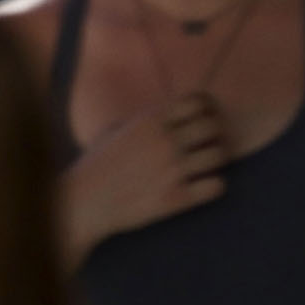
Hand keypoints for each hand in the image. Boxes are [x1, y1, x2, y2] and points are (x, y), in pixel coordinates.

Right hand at [64, 90, 227, 255]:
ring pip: (219, 154)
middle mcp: (164, 142)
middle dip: (216, 131)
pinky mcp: (177, 198)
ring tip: (206, 163)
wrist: (84, 202)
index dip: (207, 107)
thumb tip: (175, 116)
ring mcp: (173, 170)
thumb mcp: (117, 131)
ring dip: (217, 157)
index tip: (205, 116)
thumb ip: (147, 122)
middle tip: (210, 141)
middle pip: (213, 125)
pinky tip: (202, 185)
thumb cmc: (97, 165)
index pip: (197, 101)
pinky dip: (214, 184)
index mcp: (149, 121)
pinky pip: (216, 186)